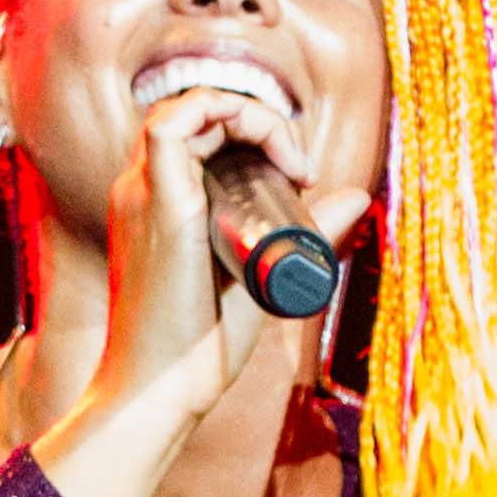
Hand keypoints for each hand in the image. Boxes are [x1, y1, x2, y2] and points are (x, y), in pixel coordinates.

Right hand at [29, 91, 373, 496]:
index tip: (299, 174)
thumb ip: (304, 230)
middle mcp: (140, 188)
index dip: (251, 131)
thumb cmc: (201, 348)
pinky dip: (228, 113)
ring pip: (187, 105)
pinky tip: (274, 151)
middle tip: (301, 166)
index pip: (196, 129)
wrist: (162, 390)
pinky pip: (176, 122)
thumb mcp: (263, 273)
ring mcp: (141, 191)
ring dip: (249, 114)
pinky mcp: (157, 202)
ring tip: (291, 159)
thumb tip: (356, 194)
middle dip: (257, 120)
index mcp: (156, 202)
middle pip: (196, 112)